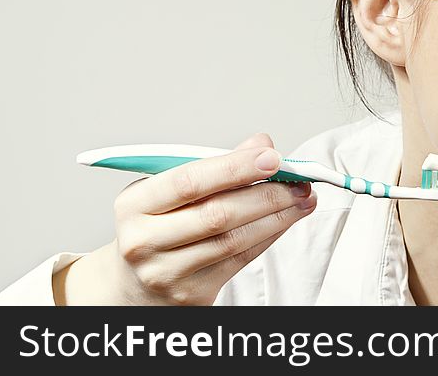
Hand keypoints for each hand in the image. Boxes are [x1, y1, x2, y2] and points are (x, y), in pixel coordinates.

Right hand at [54, 133, 315, 304]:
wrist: (136, 282)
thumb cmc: (160, 224)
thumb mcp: (172, 189)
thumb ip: (217, 165)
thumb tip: (262, 144)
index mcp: (134, 204)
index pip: (190, 181)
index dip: (235, 168)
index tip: (273, 157)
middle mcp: (143, 241)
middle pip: (218, 214)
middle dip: (267, 194)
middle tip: (299, 180)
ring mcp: (166, 273)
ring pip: (234, 240)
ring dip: (277, 216)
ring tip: (302, 198)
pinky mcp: (191, 294)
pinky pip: (241, 260)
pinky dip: (269, 235)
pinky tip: (286, 219)